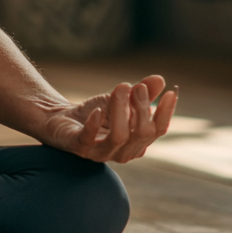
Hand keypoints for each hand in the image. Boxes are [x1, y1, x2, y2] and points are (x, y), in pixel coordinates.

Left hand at [41, 75, 177, 163]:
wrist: (60, 118)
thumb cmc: (95, 113)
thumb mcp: (120, 100)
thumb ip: (141, 93)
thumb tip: (161, 79)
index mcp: (137, 142)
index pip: (157, 131)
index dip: (166, 113)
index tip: (171, 93)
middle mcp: (123, 152)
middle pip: (141, 133)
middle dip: (142, 108)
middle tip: (136, 86)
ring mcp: (101, 152)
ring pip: (119, 137)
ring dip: (121, 111)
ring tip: (120, 88)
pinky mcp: (79, 148)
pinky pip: (89, 140)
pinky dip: (95, 126)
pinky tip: (98, 110)